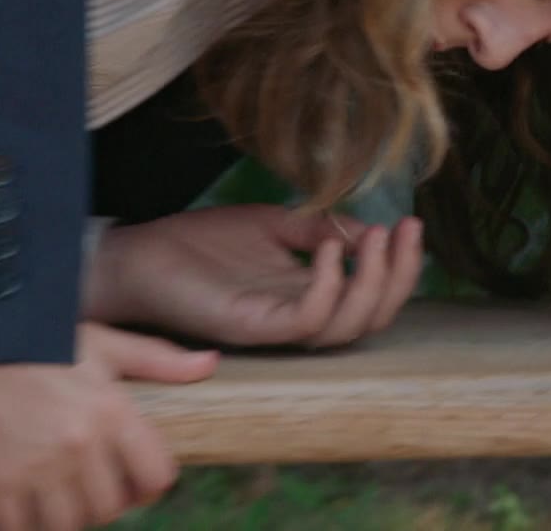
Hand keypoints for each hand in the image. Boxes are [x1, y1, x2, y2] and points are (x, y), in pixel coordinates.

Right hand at [0, 322, 216, 529]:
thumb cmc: (27, 339)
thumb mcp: (98, 341)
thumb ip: (156, 359)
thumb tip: (209, 364)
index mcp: (112, 408)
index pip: (157, 477)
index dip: (145, 485)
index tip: (125, 479)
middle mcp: (81, 442)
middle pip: (111, 508)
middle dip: (99, 503)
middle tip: (78, 485)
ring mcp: (38, 466)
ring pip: (69, 527)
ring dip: (61, 520)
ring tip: (48, 497)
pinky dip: (19, 528)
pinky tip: (14, 508)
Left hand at [88, 204, 423, 348]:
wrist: (139, 254)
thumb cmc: (201, 243)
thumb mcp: (273, 223)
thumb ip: (318, 226)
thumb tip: (366, 227)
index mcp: (308, 293)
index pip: (372, 296)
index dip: (400, 266)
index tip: (412, 222)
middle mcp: (299, 316)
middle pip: (372, 319)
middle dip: (399, 276)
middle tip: (406, 231)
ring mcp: (276, 325)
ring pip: (347, 328)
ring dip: (371, 283)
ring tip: (373, 239)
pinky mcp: (250, 325)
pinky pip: (305, 322)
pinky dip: (327, 289)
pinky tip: (326, 252)